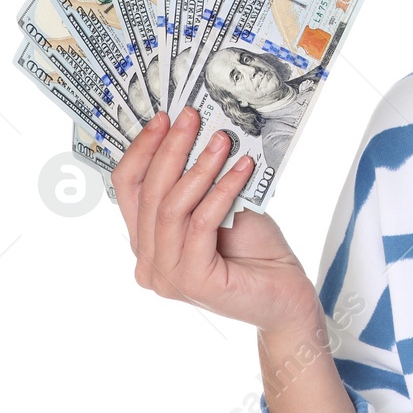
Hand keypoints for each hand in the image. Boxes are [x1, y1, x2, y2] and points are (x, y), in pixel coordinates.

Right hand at [112, 106, 319, 332]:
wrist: (285, 295)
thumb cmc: (254, 251)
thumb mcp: (221, 206)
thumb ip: (200, 182)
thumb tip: (198, 133)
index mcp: (146, 243)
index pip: (127, 188)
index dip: (143, 149)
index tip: (164, 117)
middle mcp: (148, 262)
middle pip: (147, 193)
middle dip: (170, 148)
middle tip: (191, 117)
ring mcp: (167, 276)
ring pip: (170, 206)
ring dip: (198, 166)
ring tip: (223, 139)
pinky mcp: (193, 281)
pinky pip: (201, 223)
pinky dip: (222, 190)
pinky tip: (242, 168)